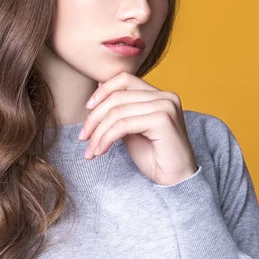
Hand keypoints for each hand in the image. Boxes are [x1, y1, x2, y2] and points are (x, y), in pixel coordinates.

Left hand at [78, 71, 198, 185]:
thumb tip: (99, 88)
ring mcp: (165, 106)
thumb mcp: (131, 129)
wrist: (175, 180)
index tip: (87, 109)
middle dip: (94, 117)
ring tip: (90, 150)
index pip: (124, 79)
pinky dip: (106, 138)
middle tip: (83, 137)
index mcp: (159, 95)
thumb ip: (120, 111)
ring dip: (98, 132)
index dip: (102, 91)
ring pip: (117, 112)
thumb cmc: (154, 157)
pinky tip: (100, 151)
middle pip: (117, 96)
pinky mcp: (162, 120)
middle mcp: (165, 96)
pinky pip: (123, 125)